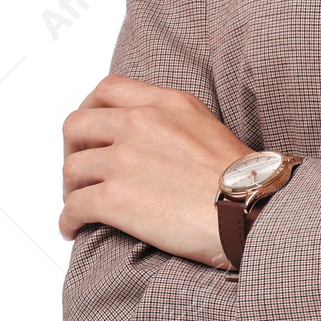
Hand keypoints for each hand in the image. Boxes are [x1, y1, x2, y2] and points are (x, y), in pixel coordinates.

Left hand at [60, 75, 251, 266]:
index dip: (90, 110)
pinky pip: (74, 207)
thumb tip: (160, 143)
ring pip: (72, 169)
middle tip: (80, 171)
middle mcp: (138, 124)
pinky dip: (67, 220)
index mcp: (165, 104)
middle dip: (73, 150)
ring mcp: (123, 161)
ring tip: (78, 205)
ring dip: (70, 189)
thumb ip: (176, 123)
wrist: (253, 211)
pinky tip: (73, 230)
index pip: (107, 90)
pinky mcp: (115, 198)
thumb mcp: (211, 129)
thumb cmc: (246, 182)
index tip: (91, 131)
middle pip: (77, 126)